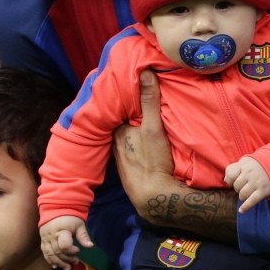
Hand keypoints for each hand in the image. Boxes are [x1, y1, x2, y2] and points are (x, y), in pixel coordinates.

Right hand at [39, 216, 91, 269]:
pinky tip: (55, 266)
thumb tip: (90, 246)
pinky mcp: (42, 240)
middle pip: (58, 252)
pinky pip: (44, 252)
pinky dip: (49, 260)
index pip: (64, 246)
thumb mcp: (79, 224)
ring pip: (50, 254)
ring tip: (67, 268)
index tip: (78, 250)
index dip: (71, 251)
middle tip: (75, 262)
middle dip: (67, 259)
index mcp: (61, 230)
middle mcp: (51, 235)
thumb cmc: (70, 216)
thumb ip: (83, 236)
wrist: (55, 207)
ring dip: (59, 263)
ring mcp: (45, 238)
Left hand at [113, 70, 175, 214]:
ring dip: (132, 136)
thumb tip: (146, 72)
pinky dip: (135, 150)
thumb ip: (149, 100)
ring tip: (141, 126)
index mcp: (117, 132)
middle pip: (121, 126)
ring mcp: (121, 160)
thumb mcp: (153, 127)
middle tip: (137, 107)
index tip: (130, 93)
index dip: (124, 103)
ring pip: (126, 141)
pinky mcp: (129, 173)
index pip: (117, 112)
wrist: (154, 197)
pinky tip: (144, 150)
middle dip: (127, 119)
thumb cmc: (152, 160)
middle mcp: (115, 145)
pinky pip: (130, 155)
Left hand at [224, 157, 269, 212]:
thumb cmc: (253, 167)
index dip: (229, 180)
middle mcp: (250, 174)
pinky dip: (246, 207)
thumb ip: (232, 169)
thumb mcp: (243, 163)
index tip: (233, 181)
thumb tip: (226, 180)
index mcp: (244, 166)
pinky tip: (241, 210)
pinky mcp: (263, 191)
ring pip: (242, 194)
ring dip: (242, 196)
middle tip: (243, 186)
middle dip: (237, 188)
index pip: (230, 175)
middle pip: (236, 186)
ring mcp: (257, 183)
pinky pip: (252, 201)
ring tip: (246, 193)